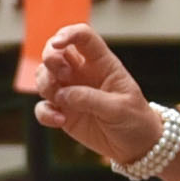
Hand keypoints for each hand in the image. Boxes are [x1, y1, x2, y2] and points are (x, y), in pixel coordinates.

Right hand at [22, 18, 165, 167]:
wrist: (136, 146)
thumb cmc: (135, 120)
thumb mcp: (119, 108)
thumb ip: (90, 99)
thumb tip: (61, 94)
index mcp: (102, 64)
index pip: (83, 37)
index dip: (68, 34)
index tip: (57, 44)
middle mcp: (82, 73)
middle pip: (55, 52)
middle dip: (50, 58)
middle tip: (59, 75)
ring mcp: (71, 92)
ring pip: (44, 76)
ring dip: (44, 84)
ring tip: (59, 102)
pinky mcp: (63, 111)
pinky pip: (43, 106)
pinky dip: (45, 112)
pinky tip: (59, 121)